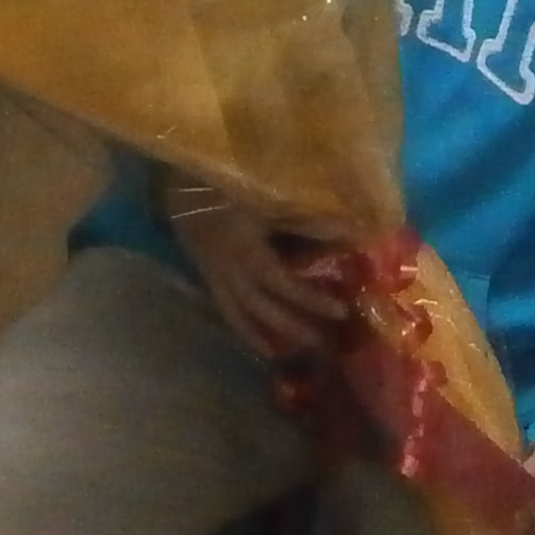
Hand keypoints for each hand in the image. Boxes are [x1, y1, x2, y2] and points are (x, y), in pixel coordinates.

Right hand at [167, 194, 350, 365]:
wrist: (183, 179)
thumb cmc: (234, 182)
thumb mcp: (273, 198)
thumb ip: (309, 220)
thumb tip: (352, 234)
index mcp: (246, 249)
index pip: (283, 283)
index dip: (310, 299)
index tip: (339, 311)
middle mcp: (229, 269)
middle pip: (262, 306)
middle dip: (292, 326)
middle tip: (321, 344)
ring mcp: (215, 274)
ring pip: (239, 313)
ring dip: (263, 334)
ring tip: (287, 354)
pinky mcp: (207, 274)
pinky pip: (225, 307)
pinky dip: (242, 327)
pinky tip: (258, 340)